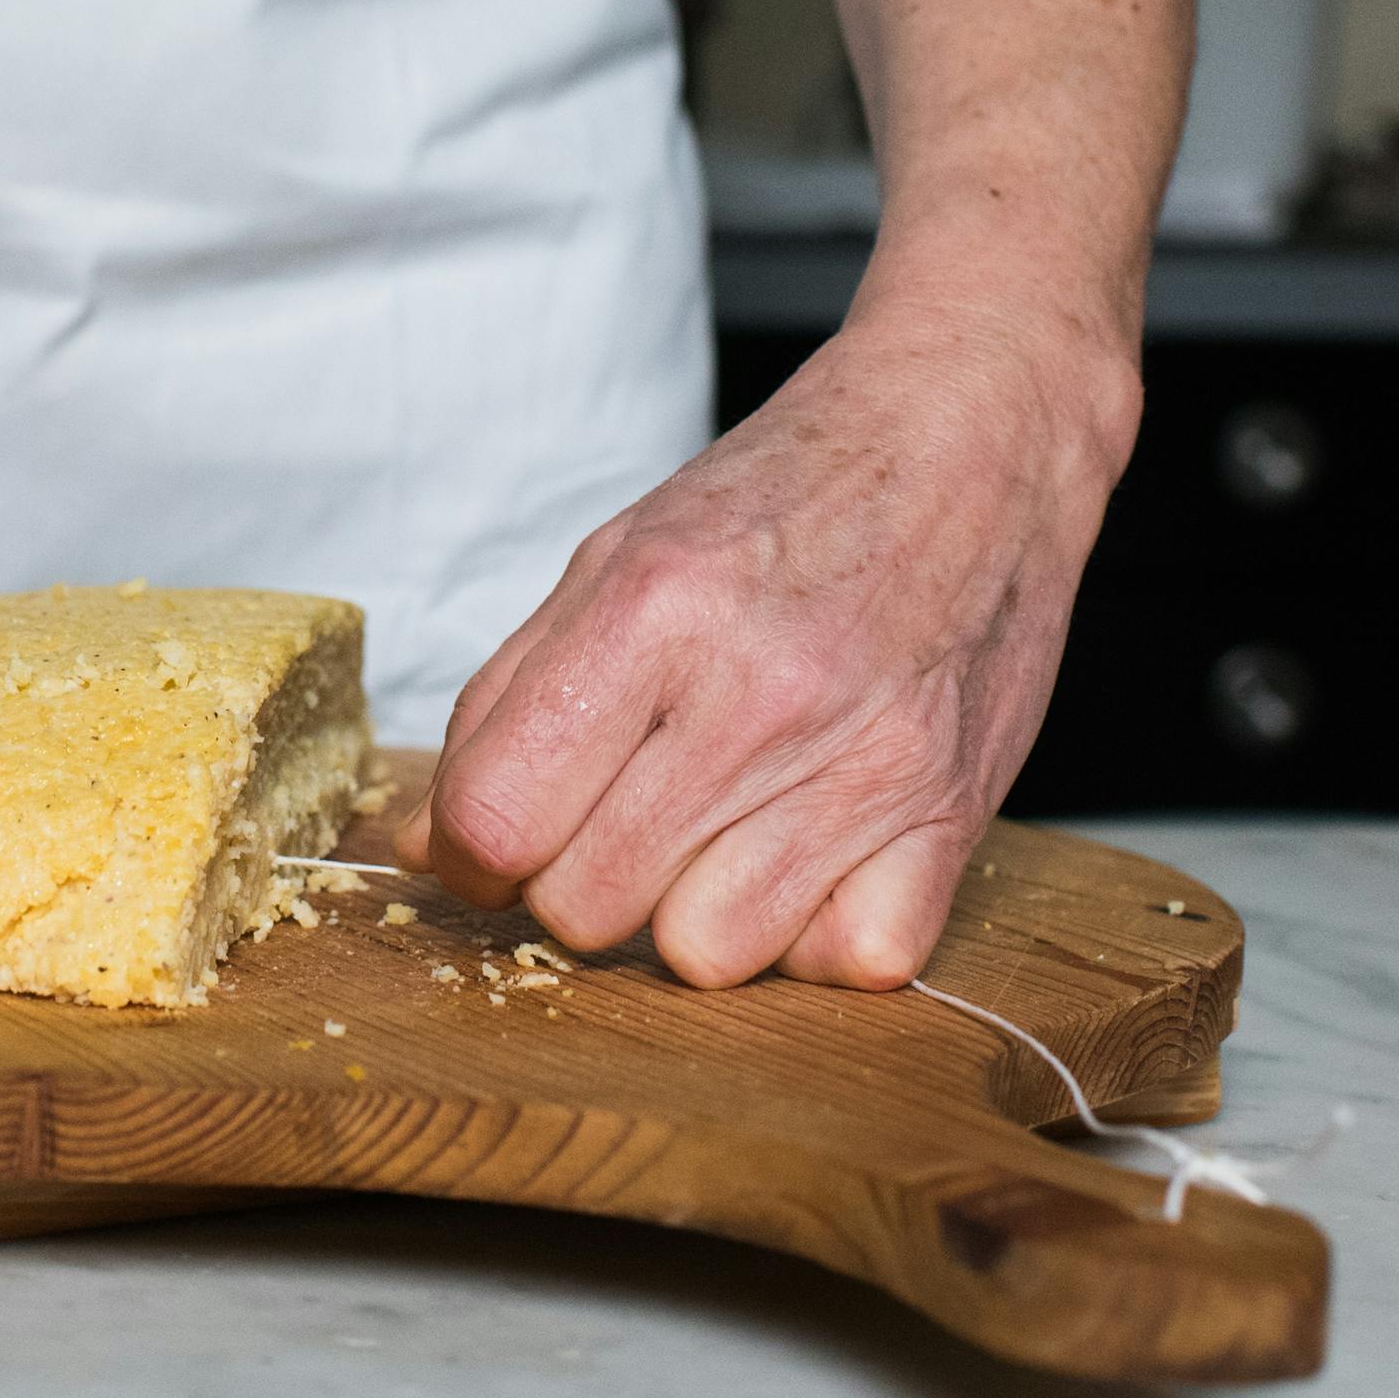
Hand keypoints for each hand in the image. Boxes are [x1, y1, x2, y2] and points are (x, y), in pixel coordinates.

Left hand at [395, 294, 1141, 988]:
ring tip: (717, 831)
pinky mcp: (952, 815)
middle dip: (575, 880)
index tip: (495, 839)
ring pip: (706, 955)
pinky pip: (845, 961)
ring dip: (689, 913)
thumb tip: (425, 839)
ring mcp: (865, 764)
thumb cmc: (790, 493)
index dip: (472, 850)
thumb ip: (510, 701)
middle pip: (587, 903)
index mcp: (653, 611)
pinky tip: (810, 856)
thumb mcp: (618, 555)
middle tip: (617, 816)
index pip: (497, 817)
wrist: (973, 436)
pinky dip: (816, 932)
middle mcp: (758, 693)